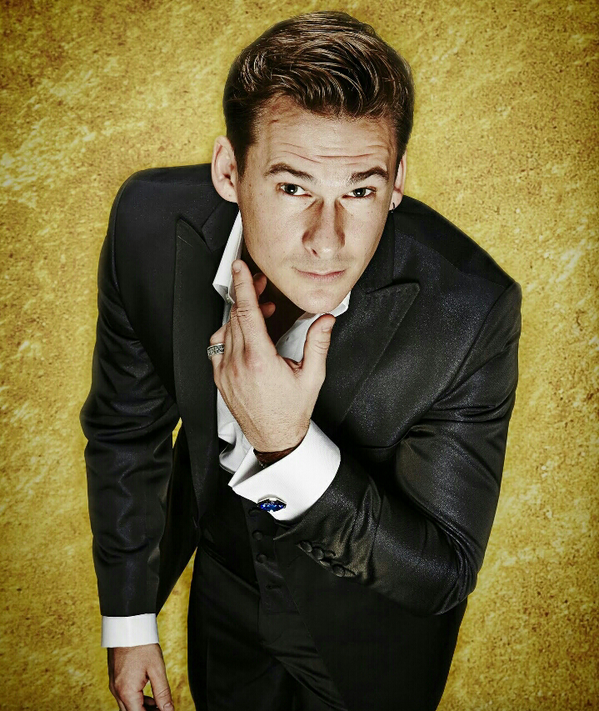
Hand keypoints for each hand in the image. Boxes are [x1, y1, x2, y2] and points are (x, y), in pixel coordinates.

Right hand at [107, 644, 173, 710]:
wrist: (127, 627)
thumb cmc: (142, 645)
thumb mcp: (157, 669)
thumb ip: (163, 693)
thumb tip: (168, 710)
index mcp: (127, 691)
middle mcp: (117, 691)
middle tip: (164, 709)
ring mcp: (114, 685)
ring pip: (128, 706)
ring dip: (143, 708)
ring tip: (160, 706)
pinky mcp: (115, 679)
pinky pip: (126, 696)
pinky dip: (137, 700)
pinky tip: (150, 698)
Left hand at [209, 260, 335, 451]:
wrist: (274, 438)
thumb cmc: (291, 412)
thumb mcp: (312, 377)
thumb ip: (318, 344)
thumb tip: (325, 320)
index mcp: (260, 361)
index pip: (247, 313)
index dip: (243, 286)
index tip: (240, 268)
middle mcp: (238, 364)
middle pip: (236, 316)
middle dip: (247, 295)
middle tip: (260, 285)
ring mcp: (226, 372)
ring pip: (226, 329)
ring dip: (241, 315)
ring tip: (260, 313)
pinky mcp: (220, 378)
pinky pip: (217, 346)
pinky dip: (229, 333)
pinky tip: (243, 333)